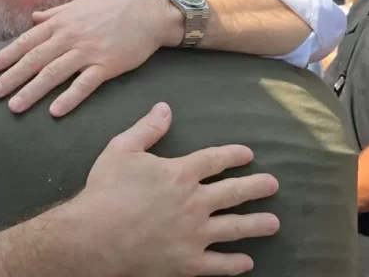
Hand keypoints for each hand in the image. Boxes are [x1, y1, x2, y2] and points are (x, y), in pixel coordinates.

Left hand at [0, 0, 177, 115]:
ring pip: (54, 73)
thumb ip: (55, 14)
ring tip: (15, 106)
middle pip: (35, 59)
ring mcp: (87, 52)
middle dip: (13, 77)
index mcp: (61, 23)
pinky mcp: (106, 66)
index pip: (28, 40)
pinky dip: (69, 98)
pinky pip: (84, 84)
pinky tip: (55, 111)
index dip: (9, 55)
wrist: (147, 13)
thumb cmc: (112, 9)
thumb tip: (33, 19)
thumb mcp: (79, 6)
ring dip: (32, 91)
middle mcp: (69, 37)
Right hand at [73, 103, 278, 275]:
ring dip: (257, 225)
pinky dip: (235, 264)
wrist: (94, 236)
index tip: (248, 154)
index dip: (233, 155)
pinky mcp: (188, 262)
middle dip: (256, 187)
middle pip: (233, 193)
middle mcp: (194, 202)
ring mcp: (195, 235)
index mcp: (180, 173)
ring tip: (274, 223)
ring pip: (235, 228)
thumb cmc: (105, 191)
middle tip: (273, 184)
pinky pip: (219, 265)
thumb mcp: (121, 150)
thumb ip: (147, 129)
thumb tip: (165, 107)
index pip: (215, 160)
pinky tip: (247, 262)